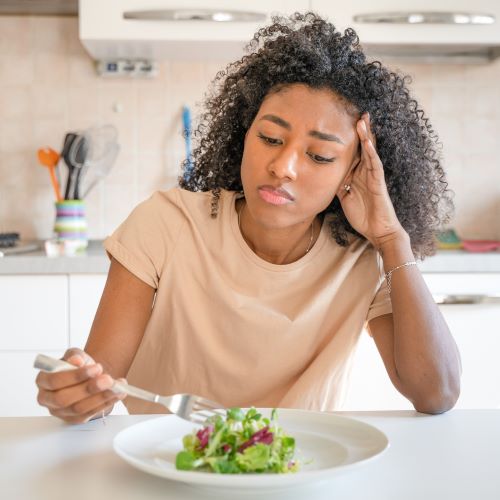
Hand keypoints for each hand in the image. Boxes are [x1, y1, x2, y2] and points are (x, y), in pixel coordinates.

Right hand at [35, 347, 125, 423]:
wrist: (89, 375)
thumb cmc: (79, 366)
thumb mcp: (76, 355)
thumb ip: (75, 356)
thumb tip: (76, 360)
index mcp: (43, 380)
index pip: (54, 381)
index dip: (76, 376)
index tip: (96, 368)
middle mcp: (48, 399)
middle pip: (64, 399)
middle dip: (89, 389)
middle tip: (108, 379)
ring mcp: (60, 412)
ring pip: (79, 409)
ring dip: (101, 397)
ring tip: (117, 386)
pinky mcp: (74, 419)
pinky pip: (90, 414)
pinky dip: (106, 403)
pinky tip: (118, 393)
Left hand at [336, 113, 405, 248]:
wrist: (377, 231)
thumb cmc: (363, 215)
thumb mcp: (344, 197)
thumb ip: (338, 184)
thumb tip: (325, 175)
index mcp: (358, 175)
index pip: (353, 153)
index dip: (349, 139)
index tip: (342, 123)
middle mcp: (366, 172)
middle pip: (364, 147)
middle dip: (361, 130)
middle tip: (357, 112)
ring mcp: (374, 177)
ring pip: (370, 152)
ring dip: (367, 136)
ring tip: (363, 120)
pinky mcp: (379, 184)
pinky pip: (376, 166)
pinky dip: (372, 154)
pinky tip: (368, 143)